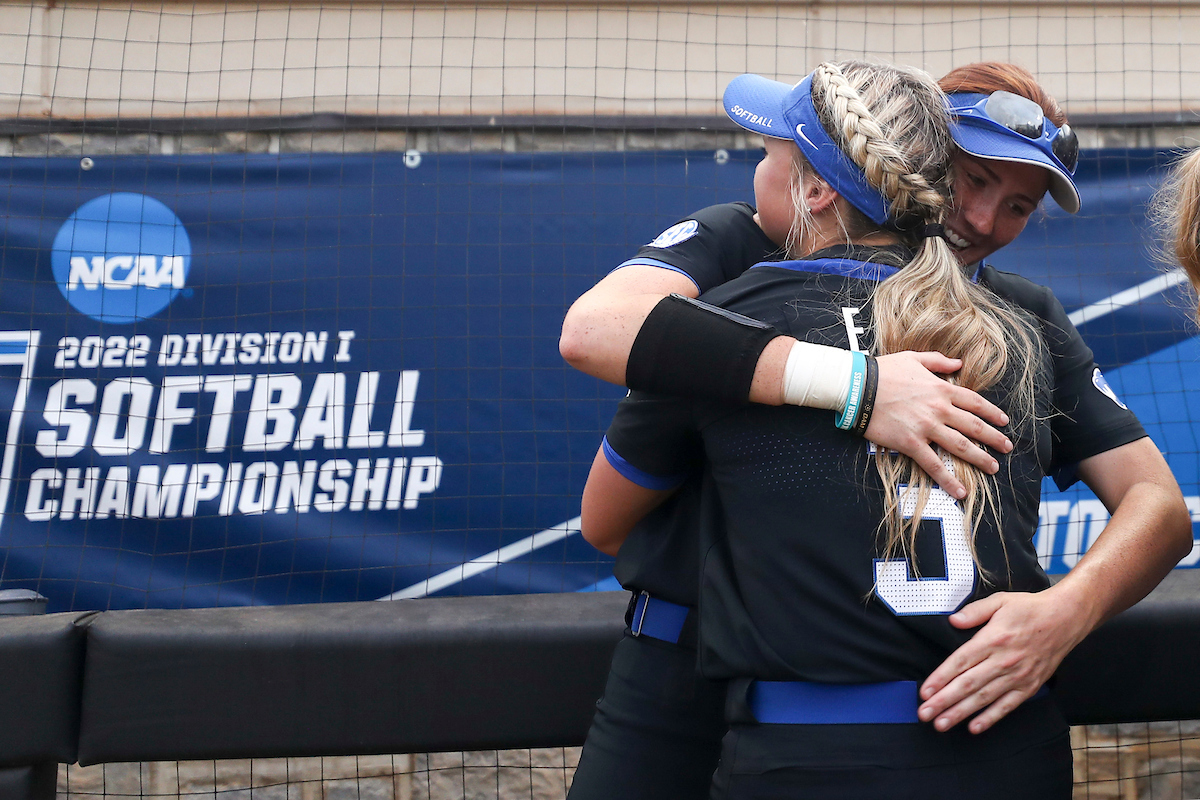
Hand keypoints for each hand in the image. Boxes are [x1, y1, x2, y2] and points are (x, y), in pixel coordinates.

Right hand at [866, 351, 1011, 498]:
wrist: (859, 388)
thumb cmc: (883, 371)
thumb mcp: (913, 358)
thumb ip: (938, 361)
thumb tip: (958, 363)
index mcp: (942, 389)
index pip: (975, 403)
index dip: (992, 413)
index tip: (1004, 421)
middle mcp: (939, 409)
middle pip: (974, 426)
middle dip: (994, 438)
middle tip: (1007, 447)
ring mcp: (927, 428)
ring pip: (961, 446)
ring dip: (980, 459)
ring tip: (993, 467)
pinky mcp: (911, 443)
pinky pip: (934, 465)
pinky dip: (948, 480)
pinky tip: (960, 492)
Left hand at [918, 590, 1095, 733]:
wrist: (1066, 619)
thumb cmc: (1030, 609)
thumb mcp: (1000, 601)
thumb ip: (974, 612)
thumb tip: (953, 621)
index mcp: (992, 639)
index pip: (960, 662)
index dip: (941, 678)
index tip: (925, 691)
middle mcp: (1003, 660)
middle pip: (968, 684)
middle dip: (944, 701)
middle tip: (924, 714)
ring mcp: (1017, 676)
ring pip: (984, 698)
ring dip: (961, 713)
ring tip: (942, 724)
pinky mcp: (1029, 686)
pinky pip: (1007, 706)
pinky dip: (991, 718)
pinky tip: (975, 727)